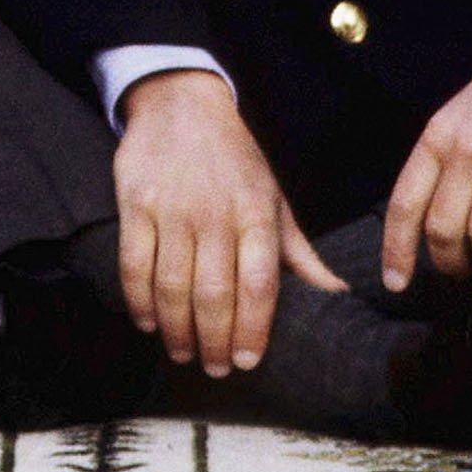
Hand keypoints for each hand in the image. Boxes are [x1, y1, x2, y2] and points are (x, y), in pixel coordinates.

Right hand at [113, 71, 348, 376]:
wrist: (180, 102)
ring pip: (172, 286)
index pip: (258, 282)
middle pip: (214, 293)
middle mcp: (215, 213)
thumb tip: (336, 292)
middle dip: (214, 340)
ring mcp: (173, 209)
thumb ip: (298, 251)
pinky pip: (135, 264)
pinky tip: (148, 323)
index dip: (253, 328)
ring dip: (177, 329)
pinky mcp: (136, 203)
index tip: (248, 361)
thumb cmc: (233, 159)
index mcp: (255, 213)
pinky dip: (139, 300)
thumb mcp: (272, 197)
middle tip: (214, 369)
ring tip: (183, 353)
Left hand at [377, 35, 471, 290]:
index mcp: (437, 138)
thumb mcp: (456, 116)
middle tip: (460, 271)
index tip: (395, 283)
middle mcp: (467, 153)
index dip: (396, 249)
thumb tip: (424, 215)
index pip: (405, 203)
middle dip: (448, 263)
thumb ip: (440, 159)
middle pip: (443, 230)